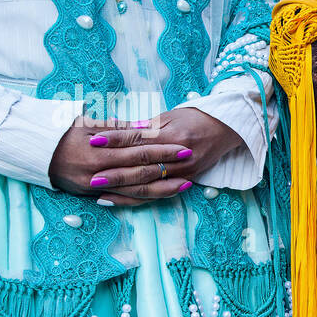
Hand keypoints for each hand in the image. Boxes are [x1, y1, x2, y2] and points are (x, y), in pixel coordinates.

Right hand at [49, 117, 193, 204]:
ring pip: (136, 190)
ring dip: (163, 188)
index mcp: (98, 152)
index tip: (181, 145)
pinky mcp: (94, 196)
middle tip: (190, 159)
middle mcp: (99, 172)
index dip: (161, 149)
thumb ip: (116, 128)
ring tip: (186, 184)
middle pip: (141, 171)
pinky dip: (145, 197)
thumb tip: (144, 127)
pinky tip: (163, 194)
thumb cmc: (62, 134)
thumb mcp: (86, 125)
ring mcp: (97, 187)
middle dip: (167, 166)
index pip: (137, 150)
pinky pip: (125, 199)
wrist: (35, 154)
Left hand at [84, 108, 247, 205]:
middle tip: (91, 177)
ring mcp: (185, 170)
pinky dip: (138, 197)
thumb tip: (114, 128)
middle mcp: (179, 155)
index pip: (139, 138)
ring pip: (149, 183)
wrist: (225, 128)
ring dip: (124, 189)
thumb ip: (143, 127)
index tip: (94, 141)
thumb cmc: (194, 118)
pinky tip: (119, 199)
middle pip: (142, 165)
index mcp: (173, 134)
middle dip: (116, 172)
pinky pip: (159, 193)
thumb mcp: (168, 117)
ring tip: (100, 192)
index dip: (115, 140)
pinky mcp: (187, 179)